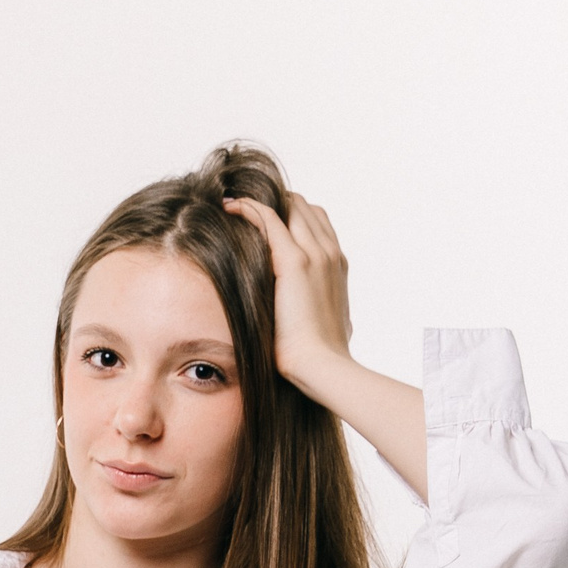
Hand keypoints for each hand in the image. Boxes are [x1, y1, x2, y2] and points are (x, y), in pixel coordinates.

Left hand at [223, 192, 352, 392]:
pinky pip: (269, 218)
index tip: (266, 222)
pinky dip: (250, 207)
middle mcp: (330, 253)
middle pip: (305, 209)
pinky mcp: (295, 262)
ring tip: (234, 204)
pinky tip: (230, 207)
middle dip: (277, 204)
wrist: (322, 366)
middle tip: (245, 208)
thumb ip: (315, 312)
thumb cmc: (319, 357)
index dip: (293, 217)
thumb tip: (305, 322)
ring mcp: (315, 254)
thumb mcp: (324, 327)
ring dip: (263, 201)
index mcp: (337, 266)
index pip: (317, 224)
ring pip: (291, 207)